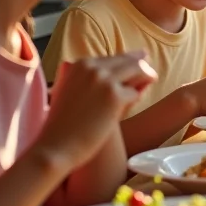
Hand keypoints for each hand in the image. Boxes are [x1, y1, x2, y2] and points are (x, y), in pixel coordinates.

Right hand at [38, 53, 156, 168]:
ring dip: (145, 79)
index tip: (138, 66)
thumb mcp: (69, 91)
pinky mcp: (115, 96)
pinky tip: (127, 109)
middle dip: (142, 68)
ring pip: (139, 70)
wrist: (56, 147)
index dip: (127, 64)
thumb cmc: (62, 124)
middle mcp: (93, 66)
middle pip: (130, 60)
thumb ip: (85, 78)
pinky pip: (135, 93)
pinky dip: (135, 101)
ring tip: (147, 85)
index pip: (114, 58)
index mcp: (81, 63)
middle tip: (150, 75)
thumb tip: (98, 69)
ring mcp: (104, 80)